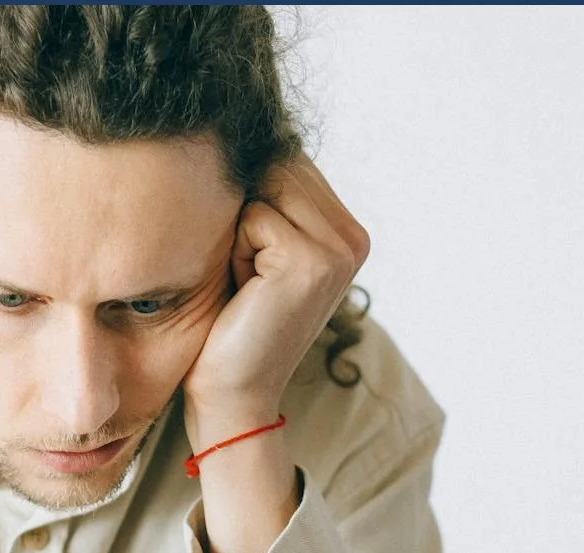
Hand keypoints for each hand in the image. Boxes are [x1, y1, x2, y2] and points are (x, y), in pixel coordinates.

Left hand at [181, 153, 370, 440]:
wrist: (230, 393)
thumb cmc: (230, 323)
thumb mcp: (256, 250)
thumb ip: (269, 196)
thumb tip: (246, 127)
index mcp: (347, 232)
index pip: (288, 163)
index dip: (251, 203)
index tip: (253, 264)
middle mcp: (353, 239)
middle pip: (278, 168)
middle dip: (245, 213)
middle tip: (246, 276)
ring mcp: (338, 250)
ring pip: (264, 188)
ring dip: (238, 231)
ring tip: (246, 282)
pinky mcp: (311, 261)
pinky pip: (253, 217)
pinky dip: (235, 251)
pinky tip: (244, 292)